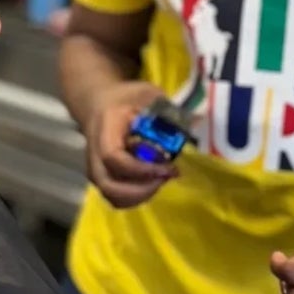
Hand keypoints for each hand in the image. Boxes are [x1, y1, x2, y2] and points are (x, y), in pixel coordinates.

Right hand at [84, 81, 181, 209]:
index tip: (168, 167)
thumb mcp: (148, 95)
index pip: (113, 157)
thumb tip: (199, 125)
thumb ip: (168, 112)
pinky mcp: (103, 178)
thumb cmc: (127, 99)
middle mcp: (94, 153)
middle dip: (141, 190)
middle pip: (108, 185)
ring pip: (113, 196)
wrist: (100, 103)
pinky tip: (153, 182)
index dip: (140, 169)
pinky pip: (118, 197)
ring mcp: (96, 168)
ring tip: (161, 180)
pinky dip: (137, 197)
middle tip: (165, 178)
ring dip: (140, 196)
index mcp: (105, 128)